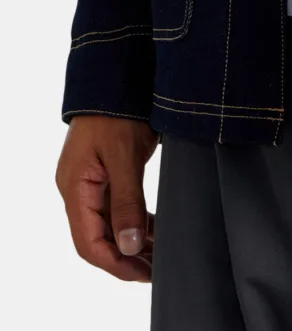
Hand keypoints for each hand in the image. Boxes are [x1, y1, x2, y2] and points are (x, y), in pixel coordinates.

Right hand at [56, 115, 158, 281]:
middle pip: (98, 237)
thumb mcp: (125, 156)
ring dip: (131, 242)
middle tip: (156, 270)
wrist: (116, 74)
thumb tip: (128, 246)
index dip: (115, 263)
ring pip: (108, 224)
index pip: (89, 242)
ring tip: (158, 256)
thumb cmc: (117, 110)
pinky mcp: (105, 172)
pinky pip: (116, 207)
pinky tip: (153, 232)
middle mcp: (78, 189)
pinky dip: (133, 221)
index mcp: (76, 188)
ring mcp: (91, 181)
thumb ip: (126, 201)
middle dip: (126, 258)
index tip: (142, 274)